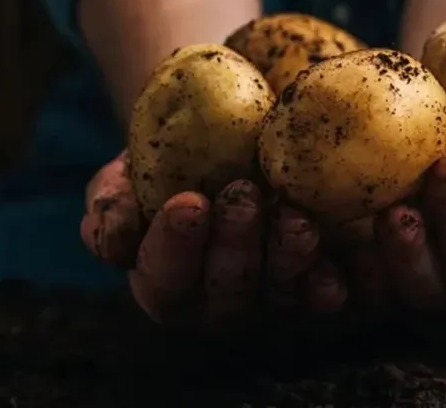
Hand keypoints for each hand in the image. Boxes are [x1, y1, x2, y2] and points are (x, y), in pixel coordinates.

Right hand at [79, 152, 347, 330]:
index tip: (187, 202)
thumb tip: (115, 240)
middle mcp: (216, 304)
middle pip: (225, 293)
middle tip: (243, 197)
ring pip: (278, 295)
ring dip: (286, 260)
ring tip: (295, 219)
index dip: (174, 247)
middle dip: (234, 247)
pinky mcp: (313, 288)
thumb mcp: (126, 173)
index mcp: (163, 281)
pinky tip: (334, 265)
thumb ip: (111, 204)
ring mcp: (269, 299)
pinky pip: (323, 296)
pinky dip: (328, 283)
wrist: (225, 141)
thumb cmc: (165, 161)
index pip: (163, 278)